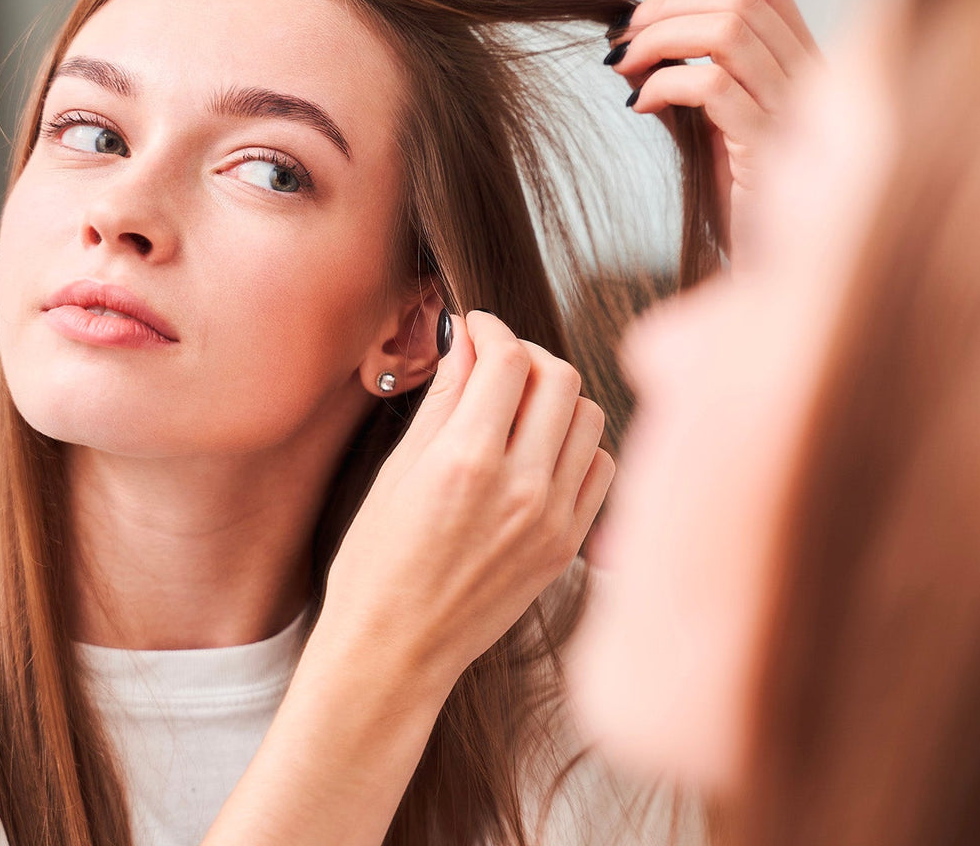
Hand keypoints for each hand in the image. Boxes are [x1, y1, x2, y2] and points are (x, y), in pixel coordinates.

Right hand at [318, 311, 613, 688]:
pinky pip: (602, 467)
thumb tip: (466, 342)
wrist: (396, 651)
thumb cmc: (377, 566)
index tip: (476, 328)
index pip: (508, 357)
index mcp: (466, 461)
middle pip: (560, 376)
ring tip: (520, 409)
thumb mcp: (396, 472)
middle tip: (499, 363)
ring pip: (589, 416)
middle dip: (528, 354)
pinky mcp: (569, 545)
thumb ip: (442, 400)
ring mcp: (553, 518)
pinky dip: (580, 446)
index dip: (491, 328)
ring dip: (558, 398)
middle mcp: (521, 486)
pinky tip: (543, 452)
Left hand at [609, 0, 821, 257]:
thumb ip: (694, 75)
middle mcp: (811, 79)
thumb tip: (632, 38)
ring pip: (729, 31)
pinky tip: (641, 107)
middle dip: (669, 6)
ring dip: (661, 38)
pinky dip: (665, 85)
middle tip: (623, 36)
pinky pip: (713, 88)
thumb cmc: (739, 200)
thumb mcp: (717, 123)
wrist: (766, 272)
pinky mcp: (767, 150)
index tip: (648, 0)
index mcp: (805, 63)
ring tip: (624, 65)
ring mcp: (794, 113)